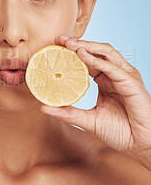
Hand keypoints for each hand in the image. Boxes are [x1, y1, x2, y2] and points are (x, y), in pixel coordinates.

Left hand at [41, 35, 150, 168]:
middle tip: (59, 39)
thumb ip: (68, 113)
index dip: (73, 52)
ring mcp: (125, 77)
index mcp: (106, 81)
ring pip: (106, 53)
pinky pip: (113, 68)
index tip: (55, 46)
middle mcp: (115, 75)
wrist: (140, 145)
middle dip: (78, 44)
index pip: (88, 60)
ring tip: (69, 44)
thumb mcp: (88, 120)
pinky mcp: (131, 82)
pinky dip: (97, 61)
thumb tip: (44, 108)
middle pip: (97, 52)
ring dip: (87, 46)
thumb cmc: (120, 132)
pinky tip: (83, 56)